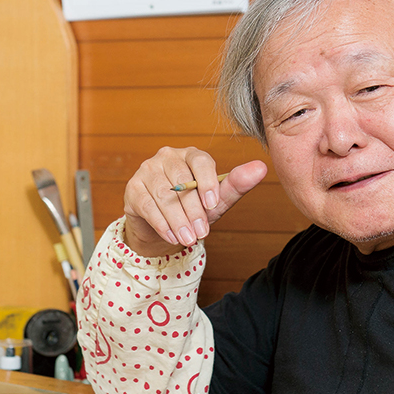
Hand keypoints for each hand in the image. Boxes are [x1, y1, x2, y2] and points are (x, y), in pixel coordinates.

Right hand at [122, 147, 267, 256]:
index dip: (207, 183)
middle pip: (181, 181)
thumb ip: (236, 185)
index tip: (213, 205)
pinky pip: (147, 205)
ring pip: (163, 194)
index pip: (200, 161)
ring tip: (188, 239)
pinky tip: (171, 236)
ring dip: (177, 220)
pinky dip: (161, 223)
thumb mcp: (216, 202)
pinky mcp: (132, 188)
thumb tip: (261, 168)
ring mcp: (147, 170)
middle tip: (201, 233)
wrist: (163, 228)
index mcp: (191, 154)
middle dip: (193, 210)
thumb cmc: (192, 210)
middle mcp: (167, 156)